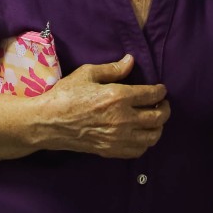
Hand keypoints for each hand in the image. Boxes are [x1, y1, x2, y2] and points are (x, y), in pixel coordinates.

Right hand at [38, 54, 170, 158]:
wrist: (48, 122)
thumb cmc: (66, 95)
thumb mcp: (87, 74)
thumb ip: (113, 69)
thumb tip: (131, 61)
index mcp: (118, 97)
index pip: (152, 95)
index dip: (160, 91)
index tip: (161, 90)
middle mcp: (123, 119)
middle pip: (158, 117)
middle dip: (165, 109)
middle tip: (162, 104)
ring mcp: (118, 138)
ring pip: (152, 136)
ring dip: (158, 127)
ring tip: (154, 119)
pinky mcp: (111, 150)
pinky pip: (139, 150)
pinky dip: (145, 143)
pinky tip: (141, 134)